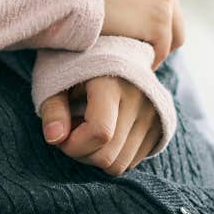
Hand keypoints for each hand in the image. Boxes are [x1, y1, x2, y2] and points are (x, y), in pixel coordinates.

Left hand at [39, 75, 162, 175]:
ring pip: (121, 165)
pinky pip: (132, 162)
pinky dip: (113, 156)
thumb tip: (54, 138)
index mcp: (112, 82)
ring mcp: (154, 113)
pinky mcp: (160, 125)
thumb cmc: (76, 67)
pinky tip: (105, 134)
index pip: (100, 132)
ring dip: (97, 157)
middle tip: (71, 133)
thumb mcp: (56, 81)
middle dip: (81, 154)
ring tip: (87, 132)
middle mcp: (140, 98)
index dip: (73, 145)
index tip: (59, 136)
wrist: (113, 49)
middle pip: (109, 156)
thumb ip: (53, 110)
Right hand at [71, 0, 183, 65]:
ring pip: (172, 31)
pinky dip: (148, 59)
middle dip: (154, 26)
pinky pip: (162, 48)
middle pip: (171, 7)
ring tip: (134, 55)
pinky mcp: (160, 21)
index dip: (144, 6)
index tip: (128, 20)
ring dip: (155, 44)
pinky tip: (132, 63)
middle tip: (133, 41)